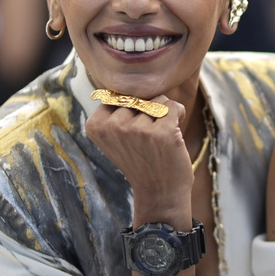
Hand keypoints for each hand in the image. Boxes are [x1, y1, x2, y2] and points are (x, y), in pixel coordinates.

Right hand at [86, 95, 191, 222]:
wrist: (159, 193)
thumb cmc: (141, 160)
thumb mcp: (117, 135)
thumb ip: (118, 109)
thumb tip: (138, 82)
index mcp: (95, 125)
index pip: (118, 94)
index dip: (131, 109)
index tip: (131, 132)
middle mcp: (113, 126)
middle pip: (138, 96)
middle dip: (148, 112)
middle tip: (147, 139)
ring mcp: (137, 129)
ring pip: (158, 100)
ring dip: (164, 116)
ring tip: (158, 139)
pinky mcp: (161, 133)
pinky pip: (174, 106)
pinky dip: (179, 116)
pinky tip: (173, 134)